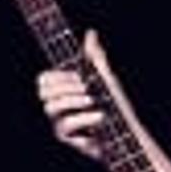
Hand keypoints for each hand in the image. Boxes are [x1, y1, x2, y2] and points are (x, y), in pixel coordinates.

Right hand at [37, 31, 128, 161]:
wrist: (128, 134)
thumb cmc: (116, 107)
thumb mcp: (106, 77)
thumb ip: (95, 57)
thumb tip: (91, 32)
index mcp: (64, 90)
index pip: (44, 79)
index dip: (57, 75)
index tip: (79, 75)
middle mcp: (58, 106)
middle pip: (43, 92)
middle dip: (66, 86)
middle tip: (88, 88)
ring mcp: (59, 122)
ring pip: (50, 107)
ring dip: (73, 101)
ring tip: (94, 101)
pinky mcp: (66, 139)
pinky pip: (64, 125)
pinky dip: (84, 118)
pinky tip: (99, 116)